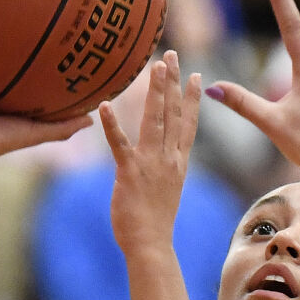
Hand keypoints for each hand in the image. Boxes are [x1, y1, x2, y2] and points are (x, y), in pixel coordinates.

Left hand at [99, 51, 201, 256]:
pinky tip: (104, 106)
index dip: (191, 99)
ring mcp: (151, 164)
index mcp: (178, 163)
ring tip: (155, 65)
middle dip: (173, 83)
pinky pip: (120, 144)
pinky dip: (112, 125)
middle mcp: (169, 159)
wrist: (152, 245)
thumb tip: (159, 164)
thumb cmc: (155, 224)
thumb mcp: (165, 191)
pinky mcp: (130, 173)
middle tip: (172, 55)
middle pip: (174, 114)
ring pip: (155, 120)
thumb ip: (163, 171)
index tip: (194, 76)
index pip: (188, 125)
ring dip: (156, 91)